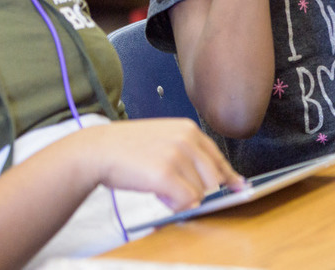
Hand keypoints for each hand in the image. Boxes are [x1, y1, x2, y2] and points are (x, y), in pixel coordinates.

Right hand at [77, 119, 243, 210]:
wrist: (96, 150)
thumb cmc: (127, 148)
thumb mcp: (163, 140)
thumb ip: (189, 156)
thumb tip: (215, 180)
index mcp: (189, 129)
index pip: (218, 157)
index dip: (228, 176)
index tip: (238, 186)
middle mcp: (187, 139)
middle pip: (214, 178)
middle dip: (197, 190)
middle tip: (171, 188)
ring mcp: (177, 155)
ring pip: (200, 191)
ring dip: (182, 197)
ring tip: (159, 188)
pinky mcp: (166, 173)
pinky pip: (186, 199)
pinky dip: (176, 204)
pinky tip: (159, 196)